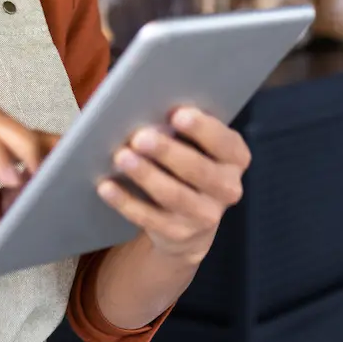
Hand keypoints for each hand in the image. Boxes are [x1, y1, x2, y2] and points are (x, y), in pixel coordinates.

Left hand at [96, 107, 250, 265]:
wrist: (193, 220)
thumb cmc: (191, 162)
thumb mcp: (199, 144)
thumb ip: (186, 128)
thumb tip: (152, 107)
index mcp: (236, 158)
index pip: (225, 142)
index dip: (203, 129)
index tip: (177, 114)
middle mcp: (228, 189)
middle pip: (198, 171)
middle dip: (167, 152)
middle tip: (140, 137)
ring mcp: (205, 216)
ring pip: (174, 196)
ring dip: (146, 175)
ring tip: (121, 157)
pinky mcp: (178, 234)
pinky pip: (149, 218)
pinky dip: (125, 202)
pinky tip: (106, 186)